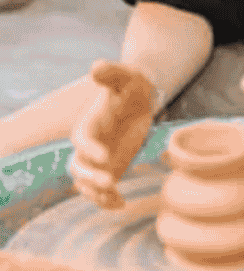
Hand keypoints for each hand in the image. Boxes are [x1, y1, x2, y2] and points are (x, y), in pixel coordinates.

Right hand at [68, 61, 155, 209]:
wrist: (140, 98)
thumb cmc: (131, 85)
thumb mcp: (126, 76)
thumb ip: (112, 73)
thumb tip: (97, 66)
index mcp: (89, 124)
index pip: (81, 140)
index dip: (90, 149)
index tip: (106, 157)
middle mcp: (89, 145)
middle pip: (77, 167)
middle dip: (90, 177)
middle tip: (111, 181)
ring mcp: (97, 160)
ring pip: (85, 184)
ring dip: (96, 193)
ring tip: (115, 197)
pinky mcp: (109, 170)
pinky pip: (100, 192)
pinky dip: (107, 201)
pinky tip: (122, 204)